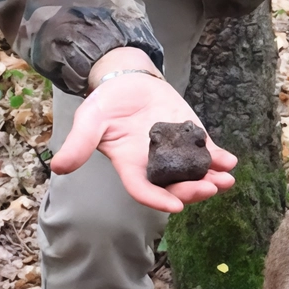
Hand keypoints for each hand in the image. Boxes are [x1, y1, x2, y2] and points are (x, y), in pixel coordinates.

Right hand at [49, 48, 237, 211]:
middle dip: (192, 191)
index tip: (174, 206)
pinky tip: (230, 161)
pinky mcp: (190, 136)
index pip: (144, 189)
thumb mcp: (89, 120)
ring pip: (195, 174)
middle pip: (175, 187)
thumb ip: (79, 143)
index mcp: (131, 166)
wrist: (128, 81)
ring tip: (226, 181)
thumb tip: (58, 166)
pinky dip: (219, 158)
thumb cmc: (106, 103)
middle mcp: (155, 164)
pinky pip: (207, 152)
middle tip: (210, 189)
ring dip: (211, 180)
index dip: (158, 200)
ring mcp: (175, 152)